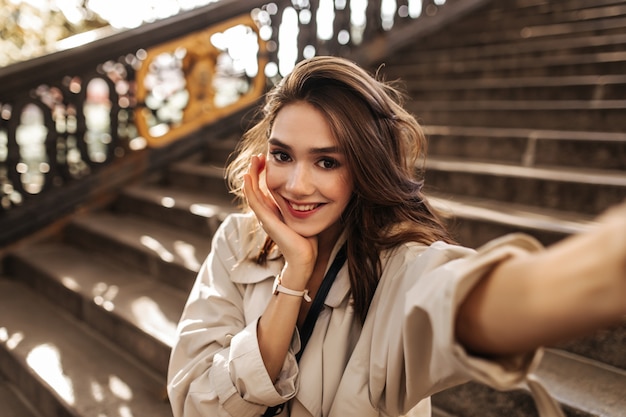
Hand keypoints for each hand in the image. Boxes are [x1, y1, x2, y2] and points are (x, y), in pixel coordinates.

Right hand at [243, 154, 317, 285]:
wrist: (304, 258)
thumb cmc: (307, 239)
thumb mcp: (304, 216)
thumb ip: (303, 204)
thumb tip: (312, 192)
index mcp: (274, 211)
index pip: (264, 188)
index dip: (264, 173)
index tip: (267, 158)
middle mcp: (266, 213)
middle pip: (256, 187)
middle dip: (256, 170)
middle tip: (258, 155)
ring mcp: (264, 217)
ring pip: (252, 192)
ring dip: (251, 175)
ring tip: (253, 160)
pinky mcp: (266, 221)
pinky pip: (254, 202)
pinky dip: (250, 188)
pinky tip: (248, 176)